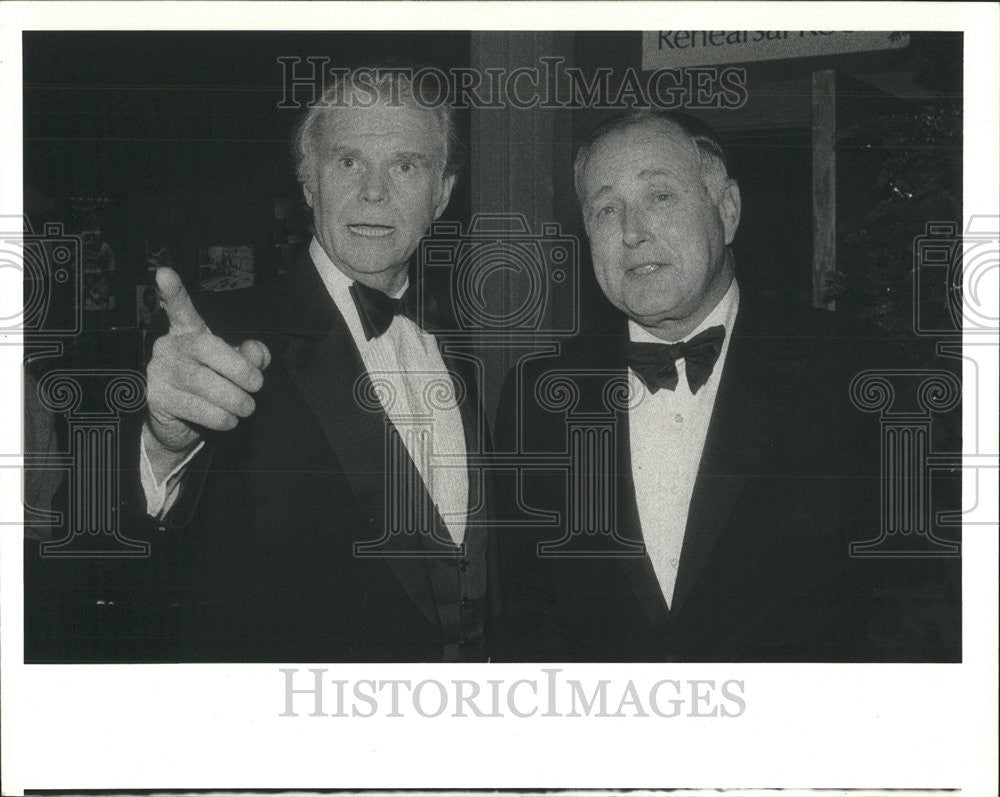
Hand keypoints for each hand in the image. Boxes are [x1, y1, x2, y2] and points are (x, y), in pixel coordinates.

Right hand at [145, 267, 270, 463]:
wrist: (181, 423)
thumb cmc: (210, 387)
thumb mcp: (234, 368)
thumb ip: (250, 356)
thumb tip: (257, 352)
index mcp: (188, 332)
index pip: (180, 309)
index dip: (173, 292)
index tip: (164, 273)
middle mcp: (169, 347)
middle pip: (206, 348)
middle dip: (239, 369)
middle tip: (257, 385)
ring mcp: (159, 371)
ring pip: (202, 382)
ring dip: (233, 398)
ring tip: (247, 407)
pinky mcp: (156, 398)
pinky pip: (195, 407)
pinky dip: (219, 416)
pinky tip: (229, 419)